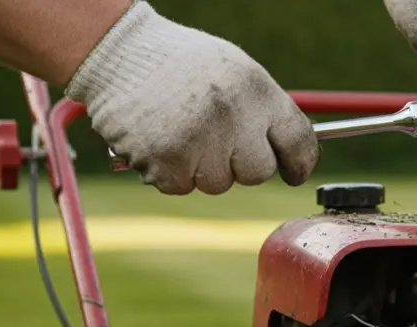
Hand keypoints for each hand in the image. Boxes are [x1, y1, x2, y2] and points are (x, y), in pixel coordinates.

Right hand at [65, 2, 318, 194]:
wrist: (116, 50)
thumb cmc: (177, 62)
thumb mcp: (233, 70)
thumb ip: (262, 111)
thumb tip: (290, 157)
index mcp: (256, 89)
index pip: (298, 141)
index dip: (300, 163)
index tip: (294, 173)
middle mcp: (233, 116)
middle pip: (258, 173)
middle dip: (240, 164)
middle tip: (215, 140)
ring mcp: (200, 142)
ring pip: (218, 184)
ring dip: (201, 168)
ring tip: (179, 130)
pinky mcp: (166, 162)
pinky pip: (181, 187)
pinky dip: (169, 172)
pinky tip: (158, 139)